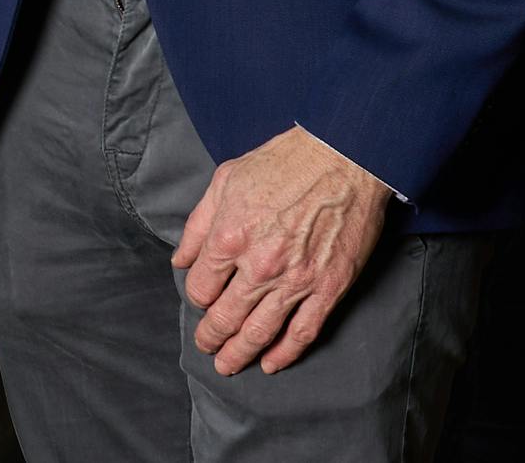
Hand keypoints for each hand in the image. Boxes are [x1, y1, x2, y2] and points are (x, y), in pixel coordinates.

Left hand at [174, 126, 386, 373]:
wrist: (343, 159)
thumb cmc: (283, 163)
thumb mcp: (225, 181)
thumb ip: (198, 225)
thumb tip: (180, 260)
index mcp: (229, 236)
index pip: (201, 286)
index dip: (198, 297)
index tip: (202, 300)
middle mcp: (258, 265)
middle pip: (226, 316)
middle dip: (212, 336)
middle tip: (206, 347)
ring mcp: (295, 280)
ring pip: (260, 332)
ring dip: (240, 353)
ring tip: (228, 365)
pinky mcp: (328, 288)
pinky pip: (303, 331)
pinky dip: (285, 353)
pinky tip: (271, 364)